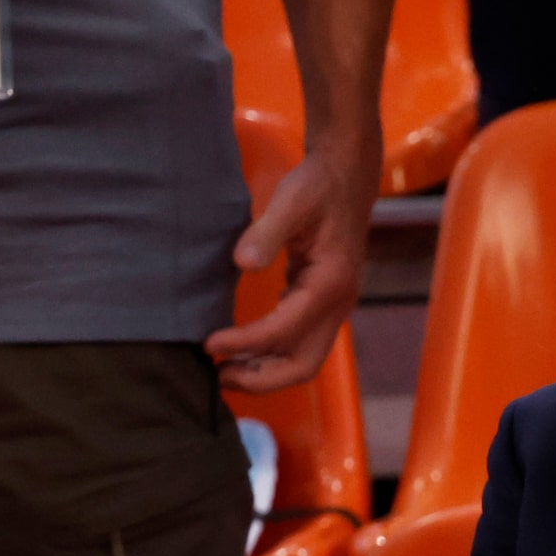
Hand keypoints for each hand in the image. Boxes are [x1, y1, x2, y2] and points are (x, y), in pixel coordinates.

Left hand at [204, 135, 375, 393]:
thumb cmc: (316, 186)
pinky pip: (300, 345)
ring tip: (223, 372)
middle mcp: (337, 305)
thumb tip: (242, 262)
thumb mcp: (290, 201)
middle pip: (301, 366)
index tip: (208, 343)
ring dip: (264, 373)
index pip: (282, 331)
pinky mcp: (324, 305)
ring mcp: (334, 309)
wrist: (346, 176)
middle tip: (217, 377)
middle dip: (260, 379)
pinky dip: (271, 356)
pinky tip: (242, 352)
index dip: (244, 343)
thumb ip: (266, 233)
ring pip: (302, 361)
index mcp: (329, 284)